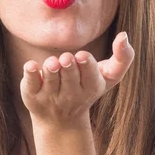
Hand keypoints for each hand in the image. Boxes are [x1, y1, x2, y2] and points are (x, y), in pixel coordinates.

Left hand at [20, 32, 134, 127]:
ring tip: (52, 63)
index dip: (86, 66)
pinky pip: (30, 84)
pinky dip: (30, 73)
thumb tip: (124, 35)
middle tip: (66, 58)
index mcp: (92, 87)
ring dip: (51, 68)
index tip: (82, 56)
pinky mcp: (32, 96)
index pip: (90, 76)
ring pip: (50, 79)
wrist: (60, 120)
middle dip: (68, 65)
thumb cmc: (88, 87)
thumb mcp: (110, 76)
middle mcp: (71, 95)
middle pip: (70, 76)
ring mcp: (51, 96)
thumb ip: (124, 57)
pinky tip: (30, 65)